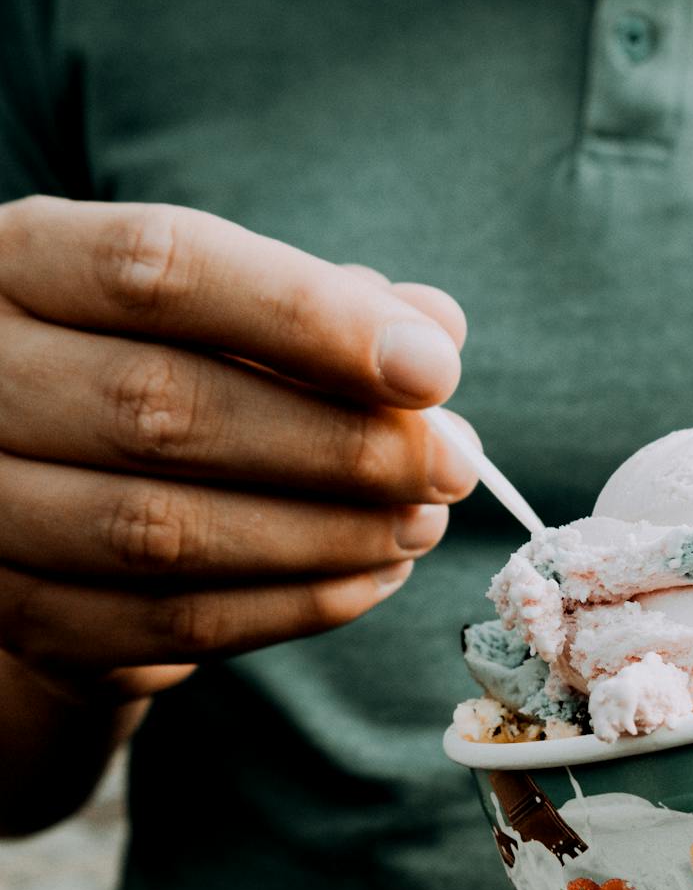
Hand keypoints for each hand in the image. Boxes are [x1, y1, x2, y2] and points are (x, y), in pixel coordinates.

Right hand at [0, 196, 477, 705]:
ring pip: (166, 532)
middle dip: (339, 444)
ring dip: (327, 535)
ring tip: (421, 522)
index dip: (307, 317)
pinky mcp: (30, 618)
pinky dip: (294, 606)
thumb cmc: (151, 372)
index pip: (158, 268)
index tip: (434, 366)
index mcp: (20, 264)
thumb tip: (435, 325)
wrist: (43, 498)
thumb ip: (316, 305)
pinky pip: (174, 624)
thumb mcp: (216, 311)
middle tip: (452, 464)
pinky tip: (371, 578)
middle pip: (163, 409)